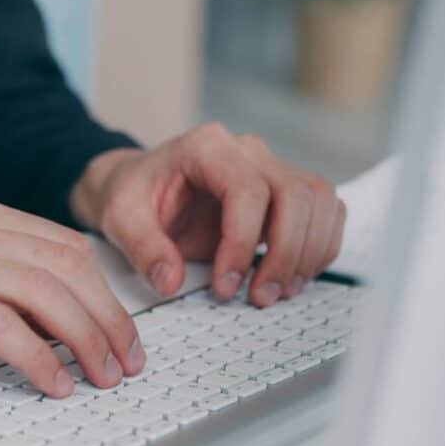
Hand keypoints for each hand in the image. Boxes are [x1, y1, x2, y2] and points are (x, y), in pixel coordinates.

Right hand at [0, 193, 142, 393]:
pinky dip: (38, 358)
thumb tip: (62, 314)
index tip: (122, 330)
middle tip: (125, 359)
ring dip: (84, 339)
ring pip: (42, 291)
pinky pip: (0, 327)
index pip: (64, 245)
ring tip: (100, 375)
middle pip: (64, 266)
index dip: (105, 291)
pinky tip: (52, 381)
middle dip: (107, 318)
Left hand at [71, 122, 345, 306]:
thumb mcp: (120, 218)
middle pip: (295, 194)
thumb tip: (170, 281)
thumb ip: (143, 248)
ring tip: (278, 292)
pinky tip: (293, 276)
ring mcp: (271, 168)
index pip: (248, 190)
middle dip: (285, 254)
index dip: (243, 243)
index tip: (225, 285)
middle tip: (259, 297)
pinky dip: (319, 246)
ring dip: (308, 252)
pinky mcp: (285, 191)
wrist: (140, 185)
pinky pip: (324, 211)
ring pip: (319, 200)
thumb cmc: (133, 195)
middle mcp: (247, 152)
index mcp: (206, 148)